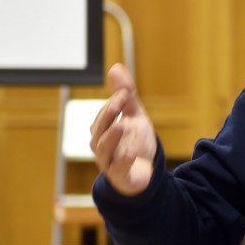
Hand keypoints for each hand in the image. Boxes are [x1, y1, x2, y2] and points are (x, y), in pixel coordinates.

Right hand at [89, 63, 156, 195]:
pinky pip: (119, 170)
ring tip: (122, 125)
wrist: (145, 173)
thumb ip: (125, 95)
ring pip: (104, 151)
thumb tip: (115, 67)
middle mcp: (102, 147)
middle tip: (119, 102)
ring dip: (112, 137)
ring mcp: (110, 163)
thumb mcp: (134, 116)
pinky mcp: (122, 177)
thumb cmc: (135, 143)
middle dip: (108, 116)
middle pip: (99, 132)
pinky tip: (131, 153)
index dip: (112, 103)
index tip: (124, 92)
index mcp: (102, 131)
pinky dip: (123, 161)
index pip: (103, 116)